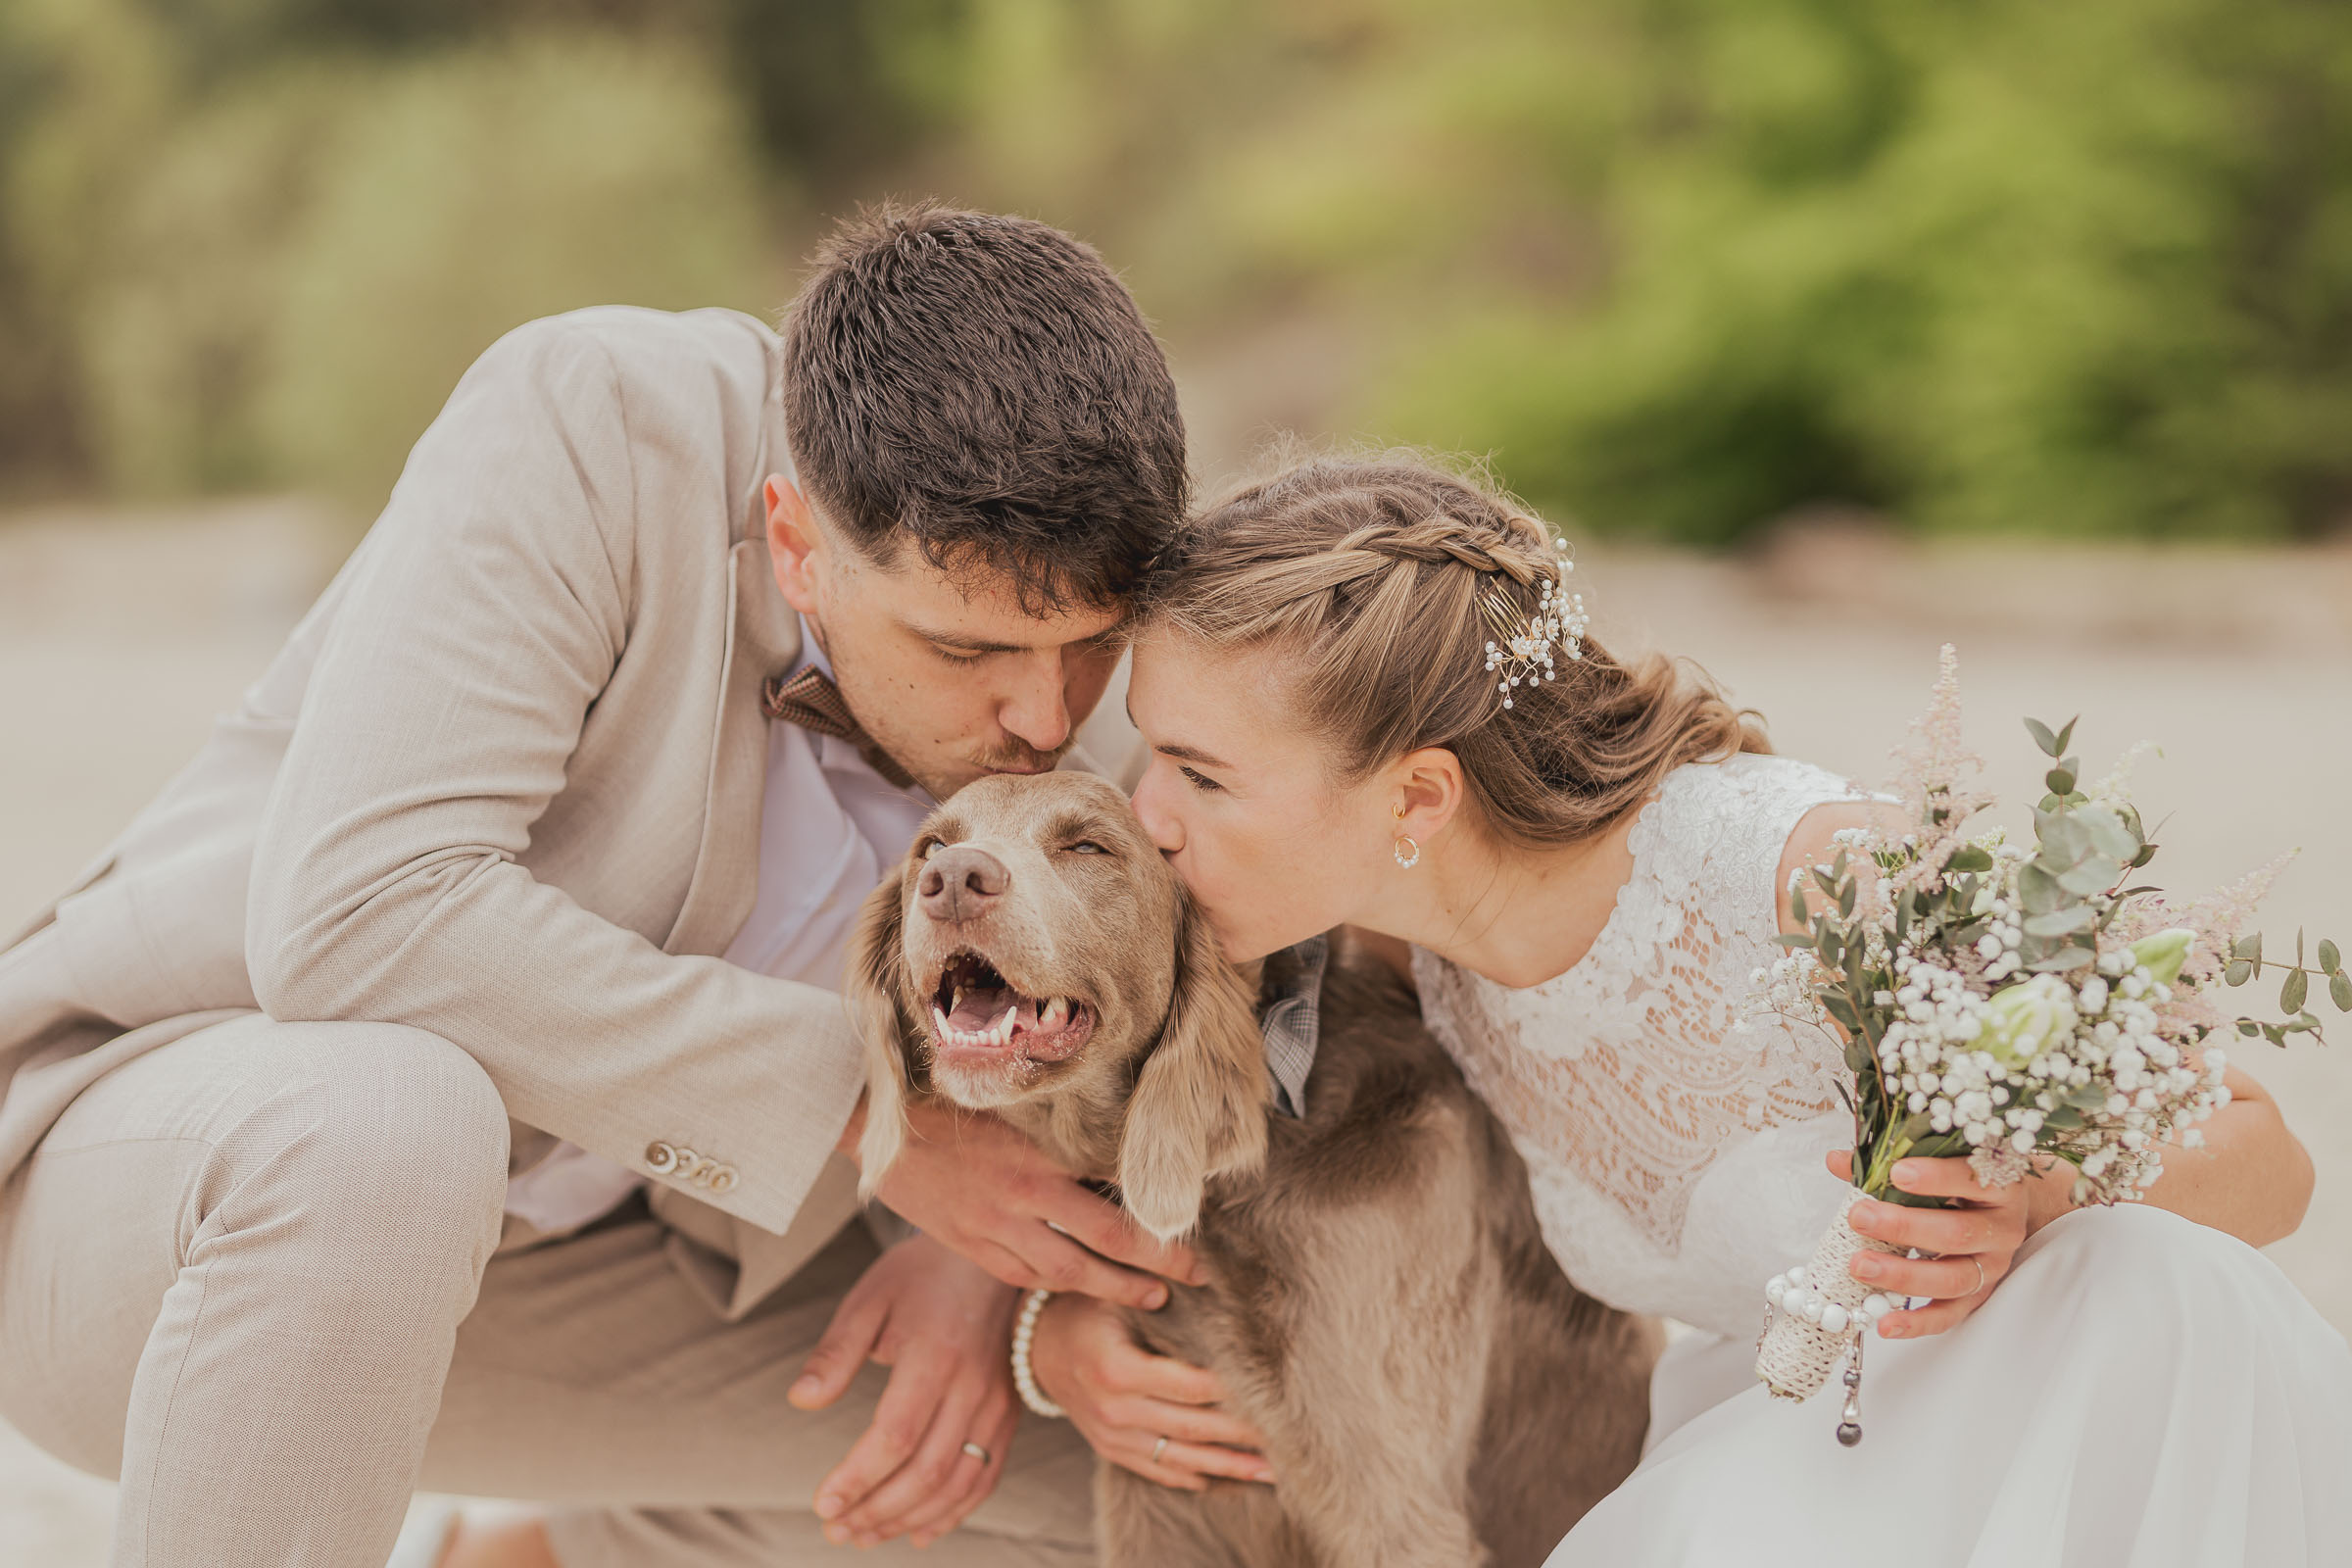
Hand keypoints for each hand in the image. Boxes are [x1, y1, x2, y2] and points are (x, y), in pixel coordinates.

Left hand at [788, 1234, 1020, 1549]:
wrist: (987, 1259)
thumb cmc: (919, 1276)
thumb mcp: (869, 1299)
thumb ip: (835, 1353)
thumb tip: (800, 1401)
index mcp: (934, 1356)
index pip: (895, 1437)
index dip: (858, 1479)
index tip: (822, 1505)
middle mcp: (973, 1386)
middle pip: (927, 1471)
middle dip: (877, 1510)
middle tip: (835, 1530)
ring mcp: (997, 1403)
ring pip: (958, 1482)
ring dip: (909, 1519)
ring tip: (864, 1535)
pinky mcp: (1008, 1413)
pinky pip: (986, 1476)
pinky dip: (954, 1513)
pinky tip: (918, 1532)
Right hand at [843, 1093, 1205, 1309]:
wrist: (874, 1120)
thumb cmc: (948, 1099)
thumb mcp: (1012, 1105)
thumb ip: (1060, 1126)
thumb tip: (1119, 1138)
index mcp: (1040, 1154)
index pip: (1117, 1192)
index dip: (1160, 1217)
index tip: (1197, 1228)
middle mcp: (1022, 1195)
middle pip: (1107, 1241)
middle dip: (1158, 1264)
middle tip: (1198, 1278)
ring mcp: (993, 1227)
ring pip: (1068, 1272)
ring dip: (1117, 1289)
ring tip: (1155, 1298)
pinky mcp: (969, 1245)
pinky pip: (1023, 1276)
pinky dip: (1058, 1287)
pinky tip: (1084, 1292)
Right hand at [1028, 1292, 1274, 1490]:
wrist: (1037, 1348)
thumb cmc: (1082, 1309)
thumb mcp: (1112, 1291)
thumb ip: (1156, 1286)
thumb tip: (1211, 1272)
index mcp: (1117, 1369)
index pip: (1190, 1385)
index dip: (1233, 1390)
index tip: (1274, 1390)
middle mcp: (1115, 1410)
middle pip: (1192, 1428)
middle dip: (1243, 1434)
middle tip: (1290, 1436)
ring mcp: (1113, 1437)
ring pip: (1181, 1459)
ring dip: (1228, 1467)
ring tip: (1273, 1472)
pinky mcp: (1113, 1451)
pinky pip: (1159, 1471)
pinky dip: (1195, 1476)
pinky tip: (1229, 1478)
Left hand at [1829, 1150, 2038, 1339]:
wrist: (1999, 1208)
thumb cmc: (1961, 1181)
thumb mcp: (1936, 1164)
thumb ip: (1889, 1163)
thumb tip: (1838, 1161)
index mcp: (1998, 1185)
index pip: (1971, 1178)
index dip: (1936, 1177)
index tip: (1897, 1172)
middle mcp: (2001, 1228)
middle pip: (1957, 1233)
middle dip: (1904, 1227)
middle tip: (1860, 1218)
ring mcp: (1992, 1266)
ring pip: (1953, 1279)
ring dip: (1902, 1276)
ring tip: (1860, 1266)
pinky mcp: (1979, 1296)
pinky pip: (1949, 1315)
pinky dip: (1917, 1323)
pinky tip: (1885, 1324)